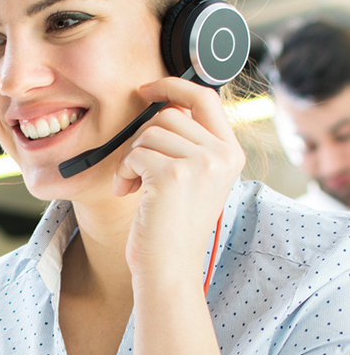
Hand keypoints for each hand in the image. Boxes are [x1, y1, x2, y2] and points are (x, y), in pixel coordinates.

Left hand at [112, 77, 244, 284]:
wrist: (169, 269)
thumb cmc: (172, 227)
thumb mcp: (194, 179)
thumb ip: (188, 143)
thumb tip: (163, 104)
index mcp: (231, 153)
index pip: (206, 97)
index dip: (173, 85)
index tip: (146, 89)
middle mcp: (222, 156)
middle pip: (169, 114)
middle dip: (143, 139)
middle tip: (138, 170)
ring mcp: (200, 164)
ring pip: (148, 133)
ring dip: (131, 159)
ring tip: (134, 186)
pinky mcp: (173, 176)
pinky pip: (134, 154)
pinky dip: (123, 173)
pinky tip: (128, 194)